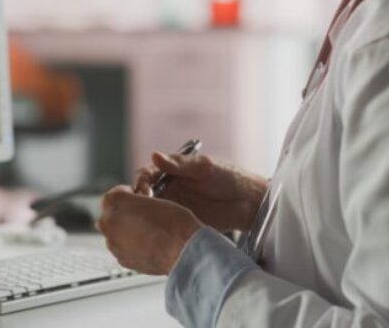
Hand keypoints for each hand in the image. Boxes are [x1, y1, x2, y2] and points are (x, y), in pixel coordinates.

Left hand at [96, 186, 201, 274]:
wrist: (183, 249)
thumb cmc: (173, 221)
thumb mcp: (152, 199)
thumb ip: (133, 203)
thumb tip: (129, 209)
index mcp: (113, 202)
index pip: (114, 194)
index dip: (128, 195)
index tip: (138, 198)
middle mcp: (108, 222)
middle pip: (111, 215)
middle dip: (124, 214)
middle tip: (144, 215)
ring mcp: (113, 243)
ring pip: (115, 233)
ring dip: (127, 231)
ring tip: (149, 232)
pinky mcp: (121, 259)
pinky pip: (123, 249)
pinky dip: (131, 246)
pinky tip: (149, 244)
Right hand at [134, 152, 268, 231]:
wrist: (250, 203)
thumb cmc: (230, 177)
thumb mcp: (204, 168)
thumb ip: (179, 165)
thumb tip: (154, 155)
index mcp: (172, 170)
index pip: (147, 174)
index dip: (141, 181)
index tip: (142, 190)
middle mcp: (169, 188)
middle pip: (143, 193)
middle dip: (138, 201)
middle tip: (142, 208)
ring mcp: (174, 206)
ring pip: (150, 211)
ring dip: (145, 216)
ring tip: (145, 223)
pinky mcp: (180, 223)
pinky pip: (163, 225)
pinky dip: (156, 228)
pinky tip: (154, 233)